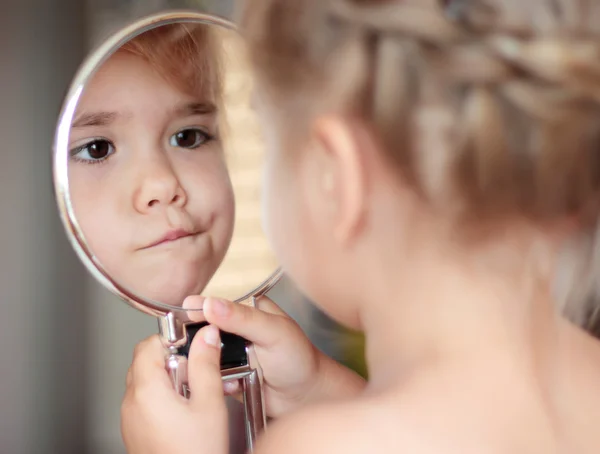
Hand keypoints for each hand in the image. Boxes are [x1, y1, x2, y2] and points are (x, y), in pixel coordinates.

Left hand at [121, 327, 227, 453]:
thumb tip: (206, 334)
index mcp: (146, 390)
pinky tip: (188, 413)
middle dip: (174, 360)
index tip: (193, 347)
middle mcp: (131, 402)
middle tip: (199, 374)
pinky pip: (146, 402)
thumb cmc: (195, 453)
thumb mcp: (209, 403)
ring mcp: (130, 419)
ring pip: (147, 381)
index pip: (149, 344)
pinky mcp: (135, 432)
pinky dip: (165, 397)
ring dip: (172, 379)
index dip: (173, 340)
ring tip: (198, 396)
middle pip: (146, 361)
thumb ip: (206, 364)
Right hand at [184, 295, 365, 417]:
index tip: (185, 314)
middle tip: (200, 349)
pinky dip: (214, 381)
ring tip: (222, 369)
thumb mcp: (273, 332)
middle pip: (201, 329)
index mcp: (246, 309)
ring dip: (205, 363)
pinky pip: (207, 376)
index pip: (215, 303)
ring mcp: (229, 353)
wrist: (306, 397)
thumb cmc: (298, 358)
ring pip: (201, 354)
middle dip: (198, 341)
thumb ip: (243, 318)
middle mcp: (234, 329)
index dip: (198, 309)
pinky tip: (232, 385)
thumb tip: (211, 304)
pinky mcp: (225, 376)